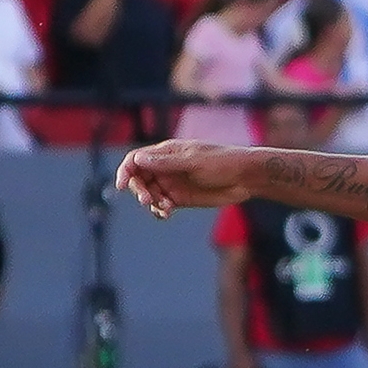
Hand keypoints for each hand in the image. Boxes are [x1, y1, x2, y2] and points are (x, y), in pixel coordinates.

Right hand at [117, 139, 257, 216]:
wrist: (246, 177)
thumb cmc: (223, 162)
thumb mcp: (195, 161)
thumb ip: (167, 163)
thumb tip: (138, 160)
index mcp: (166, 153)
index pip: (136, 160)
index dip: (125, 171)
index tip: (121, 184)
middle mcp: (165, 168)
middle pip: (139, 179)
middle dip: (139, 190)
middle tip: (148, 200)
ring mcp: (172, 183)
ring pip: (149, 194)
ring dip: (151, 202)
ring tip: (166, 208)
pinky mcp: (180, 198)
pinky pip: (161, 205)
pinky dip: (159, 210)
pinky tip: (166, 214)